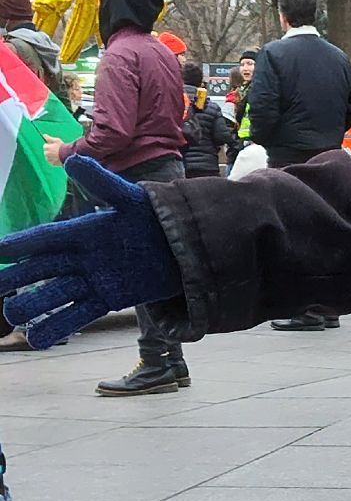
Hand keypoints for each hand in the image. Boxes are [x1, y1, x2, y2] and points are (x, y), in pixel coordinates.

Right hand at [0, 158, 182, 347]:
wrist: (182, 244)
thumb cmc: (153, 217)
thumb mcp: (130, 198)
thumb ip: (102, 183)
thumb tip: (74, 159)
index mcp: (82, 231)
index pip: (45, 238)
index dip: (20, 245)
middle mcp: (82, 256)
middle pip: (43, 268)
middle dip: (18, 279)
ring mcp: (94, 279)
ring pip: (57, 294)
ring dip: (34, 306)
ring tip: (10, 316)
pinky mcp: (108, 298)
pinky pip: (79, 314)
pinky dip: (59, 326)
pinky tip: (37, 341)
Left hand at [42, 136, 67, 165]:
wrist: (67, 155)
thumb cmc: (62, 147)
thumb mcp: (56, 140)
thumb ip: (49, 138)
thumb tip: (44, 135)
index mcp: (46, 147)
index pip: (46, 146)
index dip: (51, 146)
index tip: (55, 146)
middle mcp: (45, 153)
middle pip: (47, 151)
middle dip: (51, 151)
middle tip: (57, 151)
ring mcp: (48, 159)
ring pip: (49, 157)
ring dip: (52, 156)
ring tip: (59, 155)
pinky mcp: (52, 163)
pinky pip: (52, 162)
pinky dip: (54, 161)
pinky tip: (59, 159)